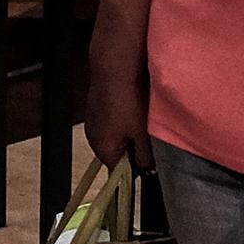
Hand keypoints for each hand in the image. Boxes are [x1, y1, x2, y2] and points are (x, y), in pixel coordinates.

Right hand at [82, 30, 149, 168]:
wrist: (113, 69)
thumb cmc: (127, 101)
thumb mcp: (142, 134)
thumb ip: (145, 157)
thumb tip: (149, 172)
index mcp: (104, 150)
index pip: (120, 174)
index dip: (136, 170)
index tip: (150, 164)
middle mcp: (94, 140)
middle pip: (117, 156)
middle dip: (134, 151)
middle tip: (148, 137)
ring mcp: (93, 124)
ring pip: (115, 138)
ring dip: (128, 135)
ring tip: (140, 121)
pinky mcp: (95, 110)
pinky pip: (110, 124)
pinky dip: (121, 121)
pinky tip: (131, 109)